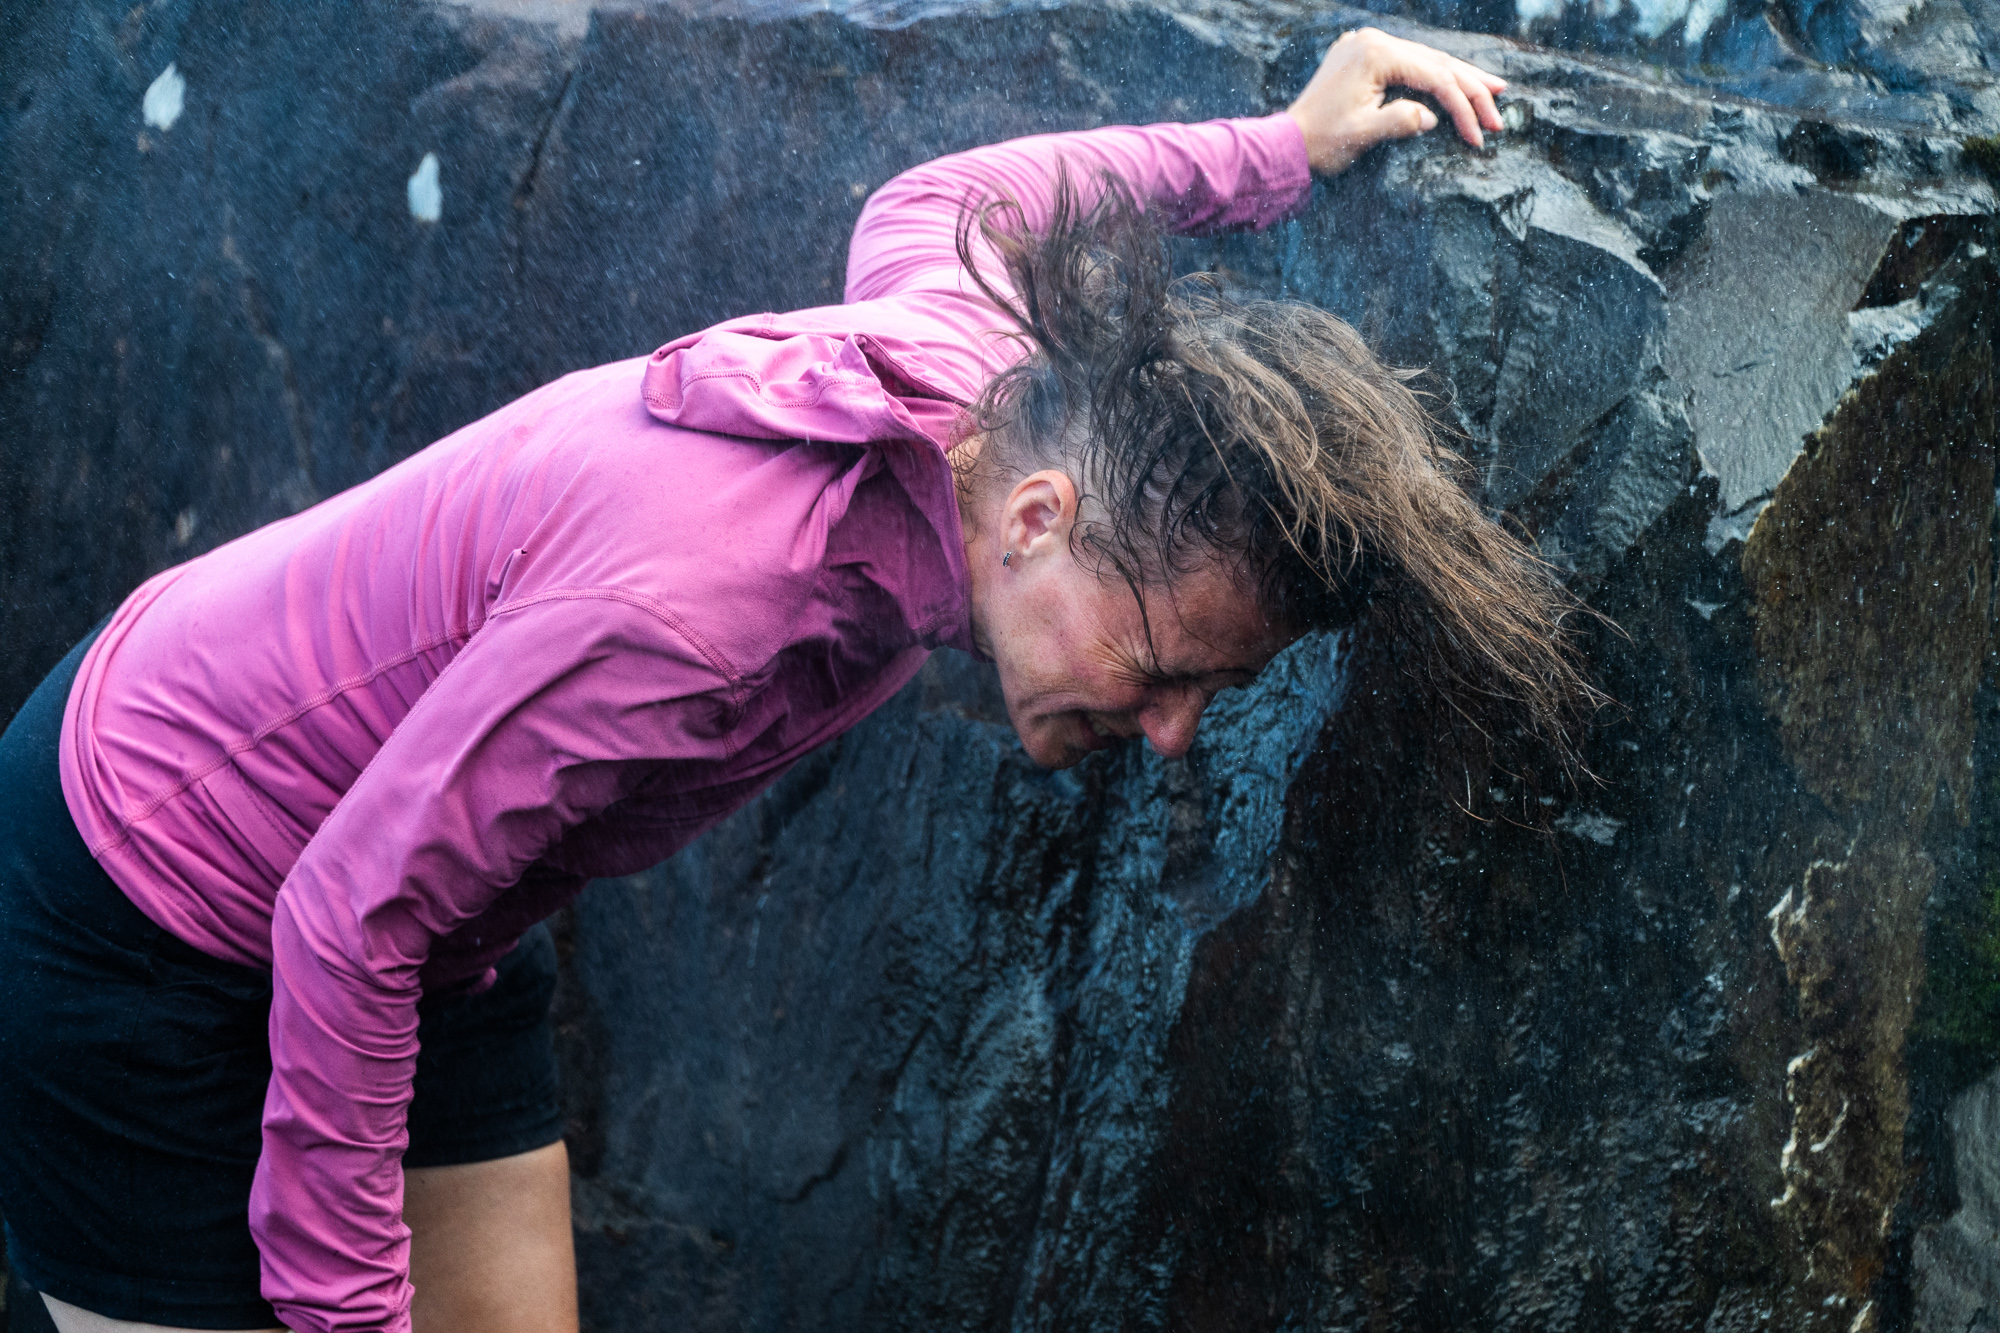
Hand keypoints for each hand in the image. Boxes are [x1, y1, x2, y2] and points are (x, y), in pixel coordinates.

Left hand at [1284, 28, 1506, 175]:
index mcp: (1375, 54)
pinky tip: (1454, 83)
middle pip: (1436, 63)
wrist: (1285, 145)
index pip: (1435, 77)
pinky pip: (1408, 65)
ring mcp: (1368, 47)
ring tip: (1493, 91)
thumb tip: (1432, 117)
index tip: (1480, 135)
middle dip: (1471, 88)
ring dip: (1459, 79)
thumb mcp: (1363, 135)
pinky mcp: (1364, 59)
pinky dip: (1432, 78)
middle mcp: (1373, 41)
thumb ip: (1402, 121)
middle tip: (1500, 109)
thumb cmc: (1320, 142)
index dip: (1462, 107)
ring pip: (1426, 61)